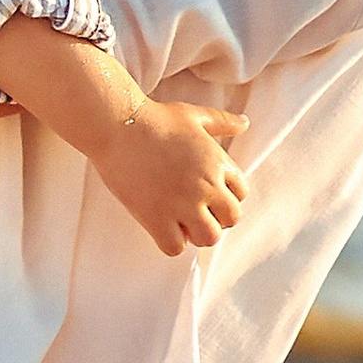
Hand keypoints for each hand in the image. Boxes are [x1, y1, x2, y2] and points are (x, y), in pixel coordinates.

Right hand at [90, 99, 248, 256]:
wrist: (119, 126)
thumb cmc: (154, 119)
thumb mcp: (194, 116)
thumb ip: (222, 122)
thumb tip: (244, 123)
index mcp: (217, 163)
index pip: (241, 194)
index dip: (225, 197)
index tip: (209, 195)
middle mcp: (206, 185)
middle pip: (231, 219)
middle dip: (217, 217)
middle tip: (197, 211)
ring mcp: (182, 204)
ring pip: (208, 237)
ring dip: (197, 233)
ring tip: (181, 221)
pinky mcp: (156, 217)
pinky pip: (175, 247)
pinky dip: (171, 241)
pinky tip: (161, 226)